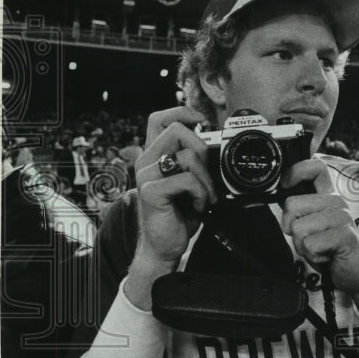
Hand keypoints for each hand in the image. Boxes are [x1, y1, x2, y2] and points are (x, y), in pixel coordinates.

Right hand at [127, 107, 217, 307]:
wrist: (164, 246)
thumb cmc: (178, 214)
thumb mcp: (189, 181)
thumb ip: (193, 160)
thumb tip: (213, 140)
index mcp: (154, 154)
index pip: (159, 117)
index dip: (181, 111)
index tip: (200, 121)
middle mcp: (146, 160)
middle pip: (177, 129)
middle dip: (202, 149)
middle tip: (207, 174)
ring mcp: (146, 175)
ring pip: (187, 155)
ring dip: (206, 178)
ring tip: (204, 196)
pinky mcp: (151, 192)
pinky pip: (186, 180)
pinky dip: (200, 193)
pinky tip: (197, 205)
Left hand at [281, 159, 358, 311]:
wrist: (354, 273)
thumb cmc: (330, 249)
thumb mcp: (310, 225)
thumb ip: (299, 209)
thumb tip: (281, 194)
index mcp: (328, 196)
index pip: (316, 168)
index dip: (295, 172)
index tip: (285, 184)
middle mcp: (337, 202)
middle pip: (292, 204)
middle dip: (291, 228)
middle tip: (310, 239)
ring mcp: (343, 217)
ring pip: (298, 228)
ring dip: (303, 245)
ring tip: (320, 248)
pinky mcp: (346, 235)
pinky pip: (310, 244)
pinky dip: (313, 256)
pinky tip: (327, 256)